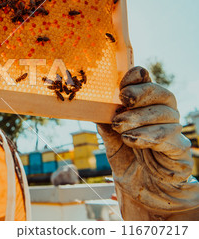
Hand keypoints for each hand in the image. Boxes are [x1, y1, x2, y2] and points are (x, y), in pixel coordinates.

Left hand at [97, 66, 198, 219]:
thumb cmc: (131, 164)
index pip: (147, 85)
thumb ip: (106, 129)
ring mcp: (174, 133)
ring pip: (166, 114)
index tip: (124, 81)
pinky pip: (169, 137)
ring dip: (140, 117)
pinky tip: (131, 140)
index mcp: (146, 110)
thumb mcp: (112, 145)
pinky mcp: (179, 151)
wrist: (147, 195)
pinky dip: (148, 136)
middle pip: (162, 94)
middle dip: (142, 92)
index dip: (138, 79)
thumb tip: (94, 112)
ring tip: (119, 125)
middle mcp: (163, 118)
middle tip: (123, 98)